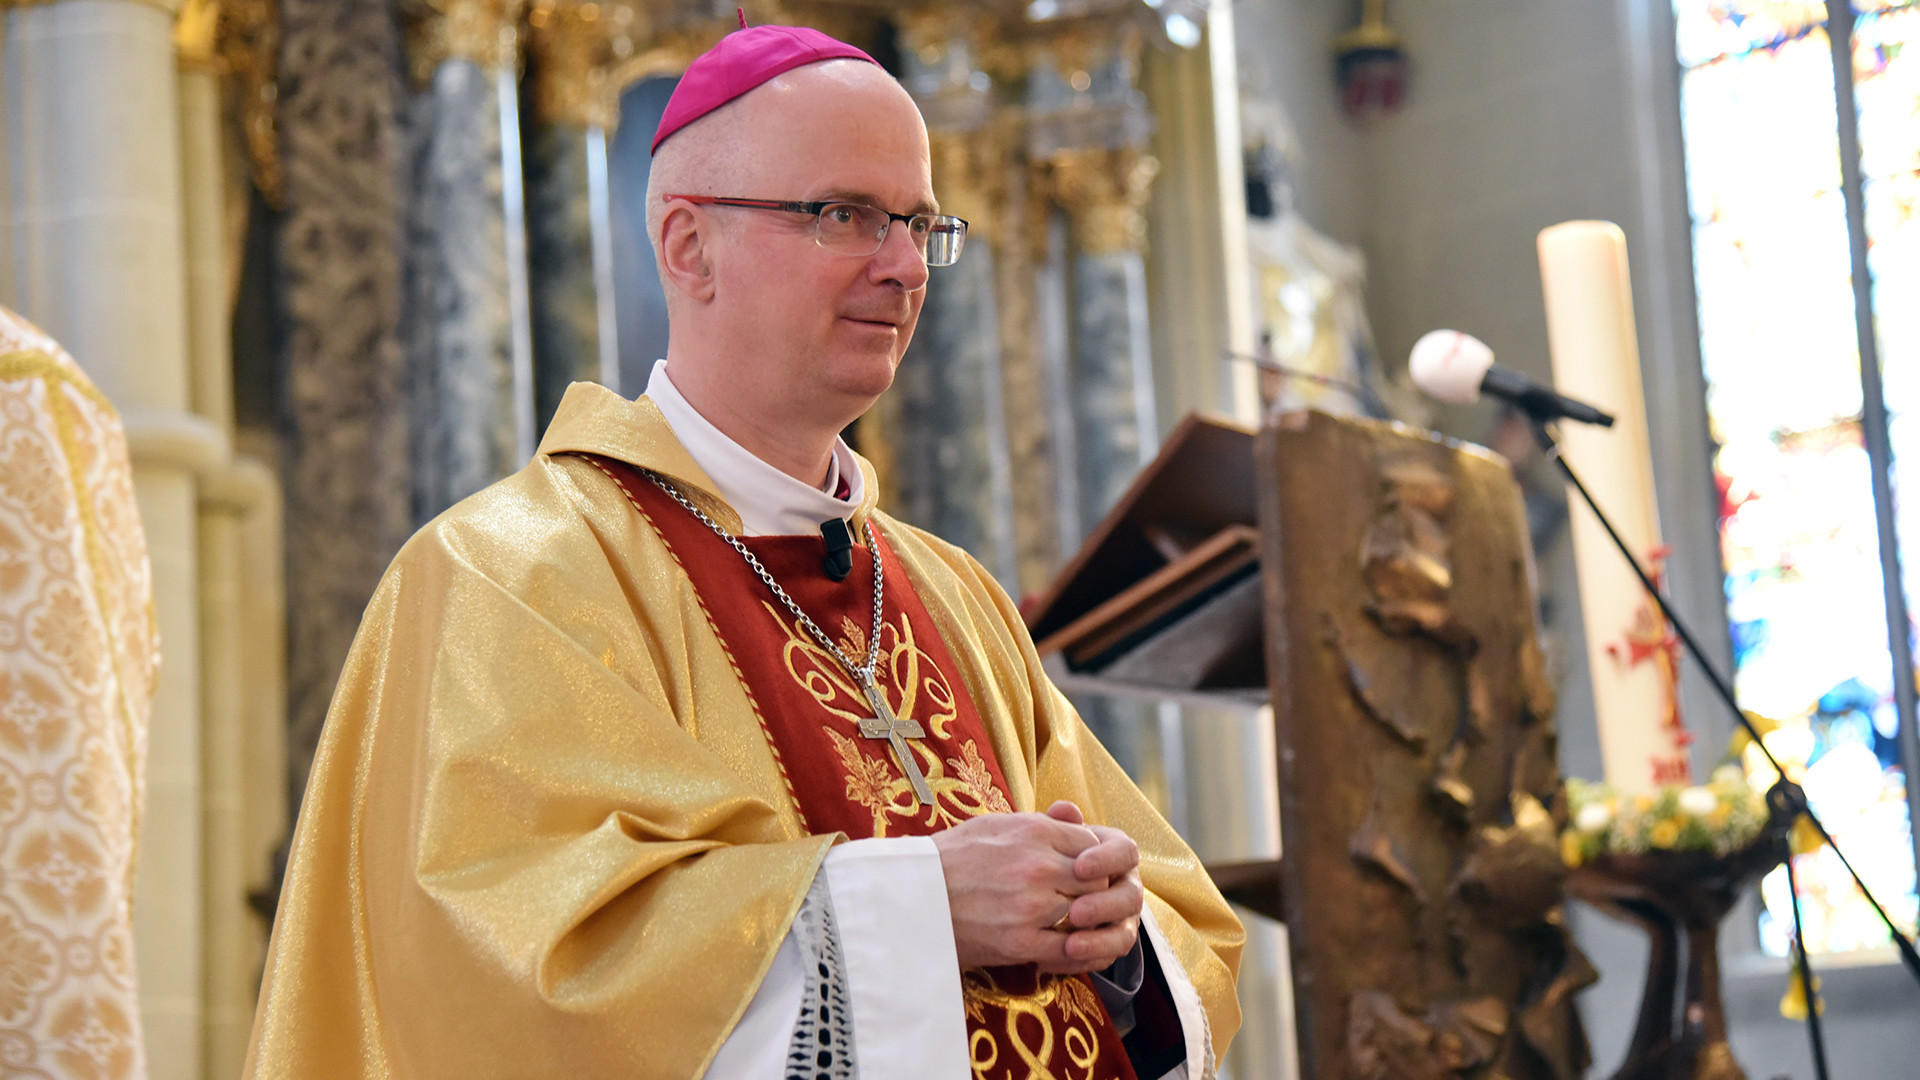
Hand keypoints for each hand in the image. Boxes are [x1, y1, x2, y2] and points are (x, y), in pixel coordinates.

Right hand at [930, 803, 1102, 968]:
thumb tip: (1074, 815)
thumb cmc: (950, 858)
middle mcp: (1040, 866)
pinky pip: (1066, 948)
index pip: (1091, 844)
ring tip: (1060, 921)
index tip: (1078, 871)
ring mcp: (1033, 906)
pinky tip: (1054, 944)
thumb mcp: (995, 824)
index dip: (1090, 860)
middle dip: (1089, 891)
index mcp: (1035, 832)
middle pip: (1095, 881)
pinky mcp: (1021, 942)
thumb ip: (1040, 822)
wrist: (911, 896)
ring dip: (1075, 920)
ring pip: (1082, 914)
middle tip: (1075, 898)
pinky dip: (1067, 948)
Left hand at [1043, 802, 1143, 974]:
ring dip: (1099, 941)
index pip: (1126, 852)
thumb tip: (1064, 809)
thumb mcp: (1047, 838)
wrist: (1027, 890)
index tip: (1079, 866)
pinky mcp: (1108, 945)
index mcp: (1116, 854)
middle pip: (1131, 896)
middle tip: (1075, 912)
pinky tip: (1056, 960)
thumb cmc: (1041, 855)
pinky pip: (1106, 959)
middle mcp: (1126, 885)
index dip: (1107, 859)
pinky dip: (1085, 962)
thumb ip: (1057, 826)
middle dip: (1104, 905)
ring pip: (1124, 934)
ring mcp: (1122, 919)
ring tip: (1069, 945)